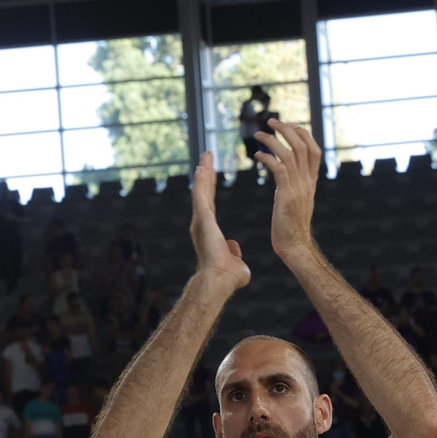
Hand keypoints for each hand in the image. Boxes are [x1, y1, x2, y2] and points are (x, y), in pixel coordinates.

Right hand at [188, 151, 249, 294]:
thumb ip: (233, 253)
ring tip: (205, 156)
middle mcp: (202, 223)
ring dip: (203, 173)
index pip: (209, 202)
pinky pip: (202, 196)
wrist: (220, 281)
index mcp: (209, 230)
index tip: (210, 172)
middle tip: (206, 157)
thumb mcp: (235, 262)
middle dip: (205, 174)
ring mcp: (201, 221)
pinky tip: (203, 168)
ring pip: (201, 191)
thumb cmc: (228, 278)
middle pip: (204, 192)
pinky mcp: (203, 220)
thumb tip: (233, 249)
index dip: (209, 186)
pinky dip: (202, 182)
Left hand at [254, 120, 320, 259]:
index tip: (290, 126)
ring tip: (258, 134)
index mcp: (311, 183)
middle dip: (287, 129)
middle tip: (271, 121)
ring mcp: (298, 187)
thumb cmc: (292, 229)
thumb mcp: (297, 203)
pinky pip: (278, 168)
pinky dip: (267, 157)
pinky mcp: (286, 194)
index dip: (303, 135)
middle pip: (303, 145)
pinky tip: (257, 155)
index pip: (314, 150)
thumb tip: (287, 179)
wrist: (295, 247)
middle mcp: (307, 182)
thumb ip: (294, 188)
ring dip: (273, 139)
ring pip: (289, 153)